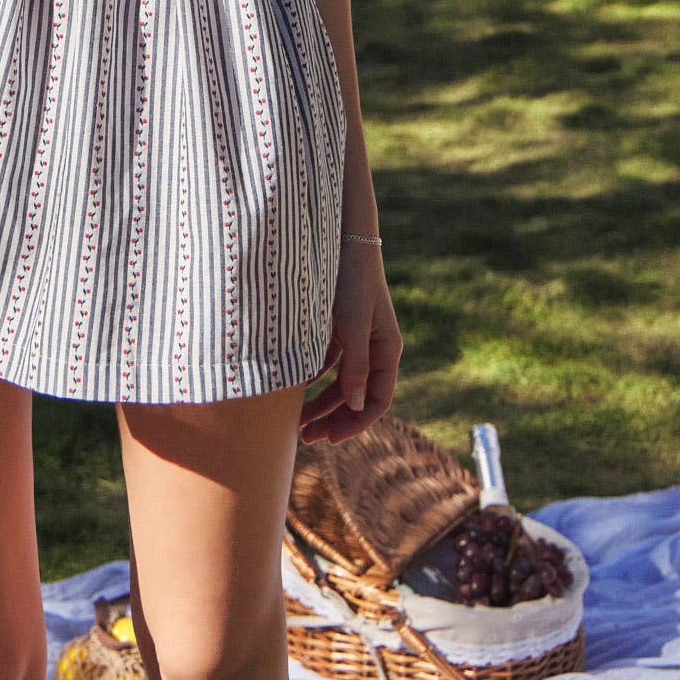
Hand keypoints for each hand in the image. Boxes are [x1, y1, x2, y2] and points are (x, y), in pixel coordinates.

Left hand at [298, 241, 402, 445]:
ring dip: (320, 404)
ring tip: (296, 424)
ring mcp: (356, 339)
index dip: (356, 423)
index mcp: (387, 350)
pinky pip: (326, 364)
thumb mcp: (353, 325)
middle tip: (307, 438)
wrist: (343, 240)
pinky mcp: (338, 329)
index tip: (331, 439)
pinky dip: (312, 379)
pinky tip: (292, 390)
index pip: (376, 400)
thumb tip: (355, 407)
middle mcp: (374, 349)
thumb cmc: (352, 281)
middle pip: (356, 397)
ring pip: (340, 383)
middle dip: (334, 420)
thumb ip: (355, 365)